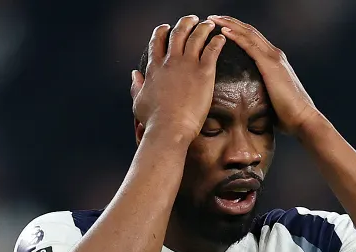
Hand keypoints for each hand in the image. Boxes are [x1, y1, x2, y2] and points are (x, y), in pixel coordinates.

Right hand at [131, 16, 226, 138]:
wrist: (170, 128)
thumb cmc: (154, 120)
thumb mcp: (139, 102)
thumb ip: (137, 86)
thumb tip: (134, 75)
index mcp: (154, 68)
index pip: (157, 42)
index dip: (162, 31)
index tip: (166, 27)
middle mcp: (170, 62)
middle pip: (177, 34)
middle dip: (185, 23)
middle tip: (192, 19)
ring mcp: (187, 65)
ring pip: (196, 37)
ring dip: (203, 27)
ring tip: (208, 24)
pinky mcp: (204, 72)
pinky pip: (212, 49)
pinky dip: (217, 41)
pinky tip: (221, 38)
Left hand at [208, 15, 320, 135]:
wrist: (302, 118)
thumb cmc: (287, 115)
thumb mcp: (269, 98)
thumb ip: (259, 92)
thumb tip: (245, 100)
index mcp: (274, 61)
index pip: (253, 39)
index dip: (237, 30)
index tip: (221, 26)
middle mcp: (275, 55)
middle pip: (249, 31)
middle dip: (231, 22)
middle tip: (213, 18)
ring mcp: (273, 58)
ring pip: (248, 34)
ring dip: (230, 24)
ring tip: (214, 19)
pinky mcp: (270, 64)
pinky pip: (250, 45)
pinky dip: (236, 36)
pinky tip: (223, 31)